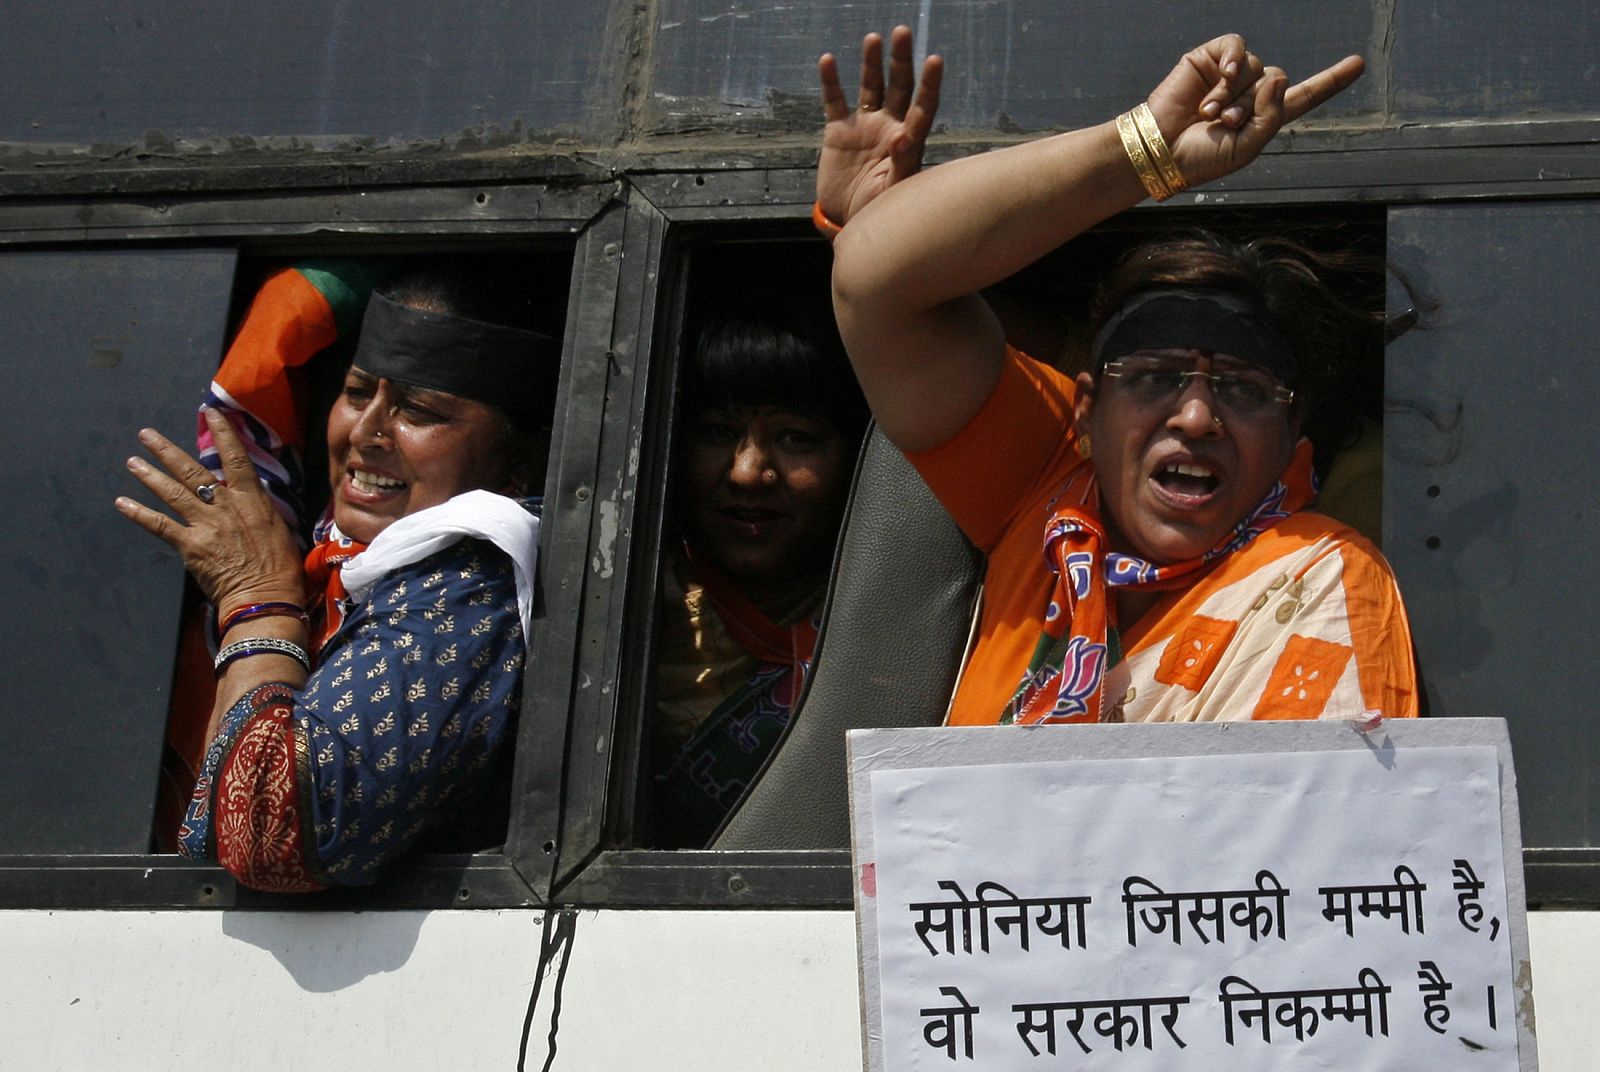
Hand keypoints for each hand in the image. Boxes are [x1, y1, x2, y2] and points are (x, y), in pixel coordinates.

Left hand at [117, 409, 305, 615]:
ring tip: (132, 462)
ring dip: (149, 476)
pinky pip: (160, 525)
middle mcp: (226, 507)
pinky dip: (139, 513)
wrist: (265, 597)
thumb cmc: (281, 568)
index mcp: (252, 501)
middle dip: (167, 451)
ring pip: (172, 493)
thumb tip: (255, 501)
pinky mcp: (190, 546)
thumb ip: (261, 511)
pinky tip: (122, 502)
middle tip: (146, 435)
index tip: (211, 414)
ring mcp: (206, 525)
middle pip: (192, 471)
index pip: (236, 459)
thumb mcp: (280, 531)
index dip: (224, 434)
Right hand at [817, 25, 942, 226]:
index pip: (923, 106)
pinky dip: (831, 82)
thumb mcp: (893, 191)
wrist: (849, 222)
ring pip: (870, 87)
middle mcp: (889, 127)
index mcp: (908, 141)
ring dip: (871, 63)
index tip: (935, 60)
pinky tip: (828, 61)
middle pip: (899, 87)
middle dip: (901, 60)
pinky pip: (834, 102)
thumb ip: (901, 164)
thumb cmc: (880, 211)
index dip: (930, 84)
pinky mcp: (838, 132)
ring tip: (873, 38)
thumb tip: (904, 136)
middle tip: (903, 31)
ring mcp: (864, 127)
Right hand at [1145, 34, 1364, 188]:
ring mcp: (1230, 75)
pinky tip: (1217, 80)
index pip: (1304, 96)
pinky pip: (1236, 47)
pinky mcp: (1209, 59)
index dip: (1331, 81)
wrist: (1160, 149)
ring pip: (1256, 68)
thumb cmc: (1200, 157)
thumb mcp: (1246, 147)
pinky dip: (1231, 61)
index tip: (1358, 64)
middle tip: (1224, 124)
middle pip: (1277, 80)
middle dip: (1252, 105)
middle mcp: (1250, 93)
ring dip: (1232, 95)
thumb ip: (1271, 115)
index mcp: (1264, 117)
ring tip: (1208, 115)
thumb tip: (1277, 75)